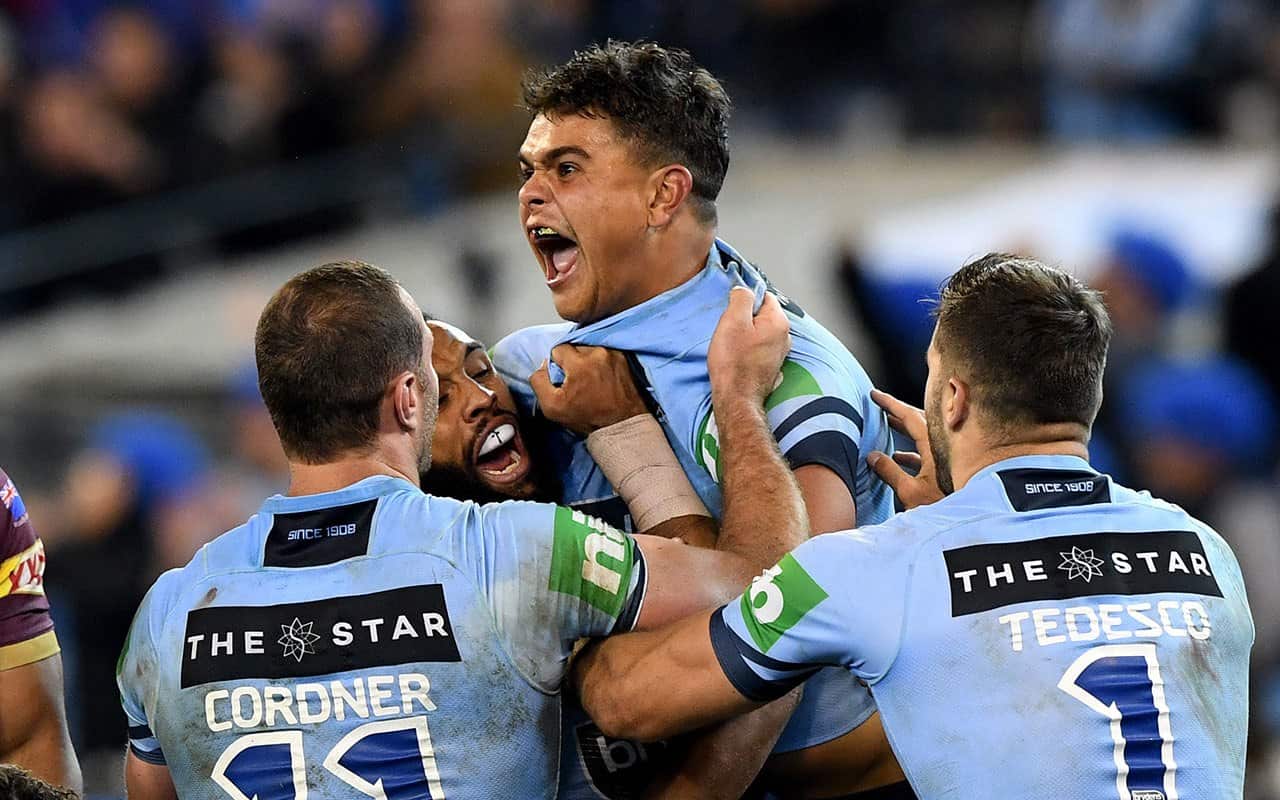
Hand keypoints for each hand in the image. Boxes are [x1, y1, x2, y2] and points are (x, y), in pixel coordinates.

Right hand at [530, 345, 648, 435]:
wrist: (622, 424)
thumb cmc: (588, 417)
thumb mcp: (552, 407)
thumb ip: (539, 381)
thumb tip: (543, 365)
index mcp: (579, 362)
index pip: (558, 349)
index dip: (558, 366)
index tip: (565, 381)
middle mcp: (597, 353)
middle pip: (575, 348)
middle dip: (572, 362)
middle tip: (578, 382)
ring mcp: (613, 354)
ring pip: (589, 350)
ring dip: (587, 362)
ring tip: (592, 381)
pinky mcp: (624, 358)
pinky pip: (604, 354)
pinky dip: (600, 363)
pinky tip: (602, 379)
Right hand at [708, 288, 790, 404]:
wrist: (736, 399)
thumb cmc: (733, 363)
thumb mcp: (732, 321)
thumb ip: (741, 298)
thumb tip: (743, 290)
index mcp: (778, 322)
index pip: (764, 296)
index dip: (745, 301)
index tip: (732, 312)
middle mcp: (784, 337)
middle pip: (762, 315)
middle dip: (744, 319)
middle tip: (730, 331)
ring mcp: (779, 354)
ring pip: (759, 333)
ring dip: (745, 336)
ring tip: (731, 346)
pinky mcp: (770, 367)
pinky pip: (758, 349)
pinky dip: (747, 350)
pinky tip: (737, 358)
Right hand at [866, 389, 945, 509]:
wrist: (972, 519)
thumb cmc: (945, 506)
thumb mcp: (910, 491)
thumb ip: (889, 472)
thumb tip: (872, 456)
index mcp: (934, 446)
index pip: (909, 417)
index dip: (890, 404)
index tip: (875, 395)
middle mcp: (943, 446)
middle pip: (918, 421)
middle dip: (898, 412)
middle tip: (881, 405)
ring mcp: (947, 456)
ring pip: (923, 436)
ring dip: (904, 430)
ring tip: (887, 426)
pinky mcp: (949, 468)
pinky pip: (927, 451)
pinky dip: (911, 449)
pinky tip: (899, 457)